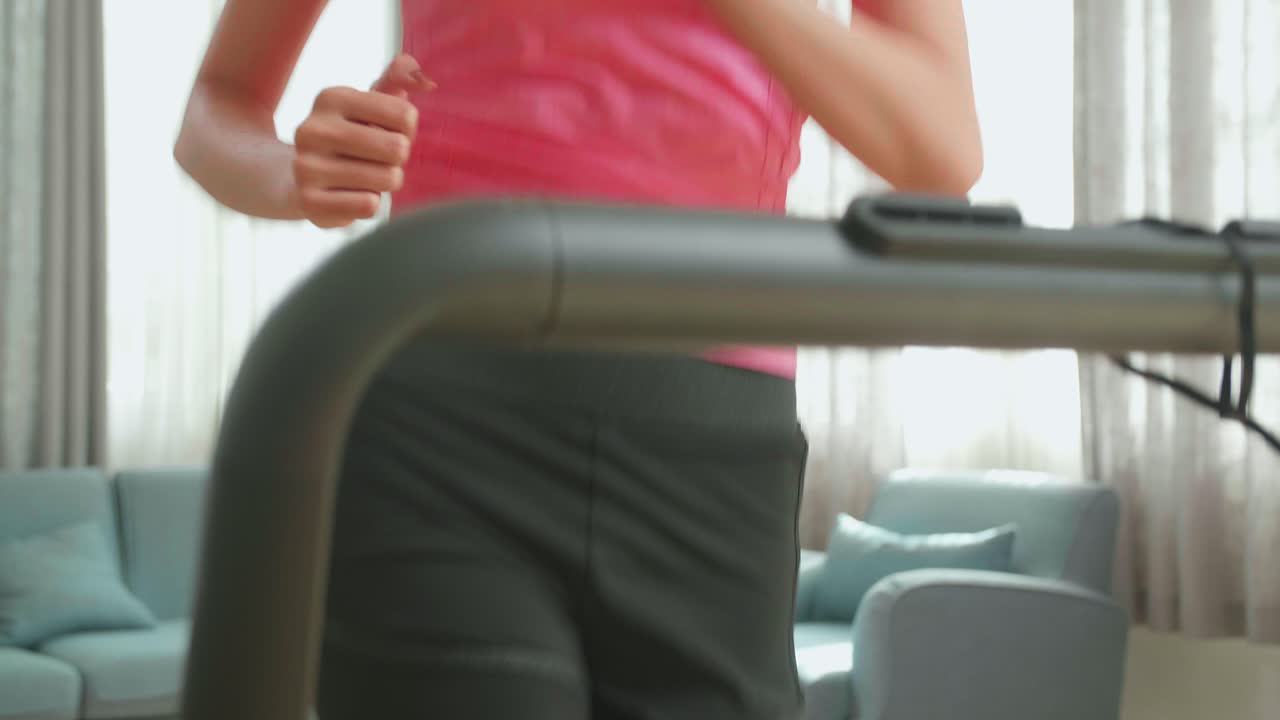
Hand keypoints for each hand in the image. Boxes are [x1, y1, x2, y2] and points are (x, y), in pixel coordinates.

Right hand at [290, 54, 434, 228]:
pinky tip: (351, 195)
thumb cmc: (350, 136)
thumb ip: (398, 79)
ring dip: (385, 182)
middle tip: (378, 159)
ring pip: (387, 179)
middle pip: (398, 149)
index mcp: (332, 97)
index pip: (405, 115)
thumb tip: (424, 78)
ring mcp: (307, 167)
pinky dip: (370, 204)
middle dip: (398, 159)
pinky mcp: (309, 202)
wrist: (300, 178)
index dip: (407, 130)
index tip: (389, 132)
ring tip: (364, 176)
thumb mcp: (370, 103)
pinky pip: (369, 205)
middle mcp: (314, 129)